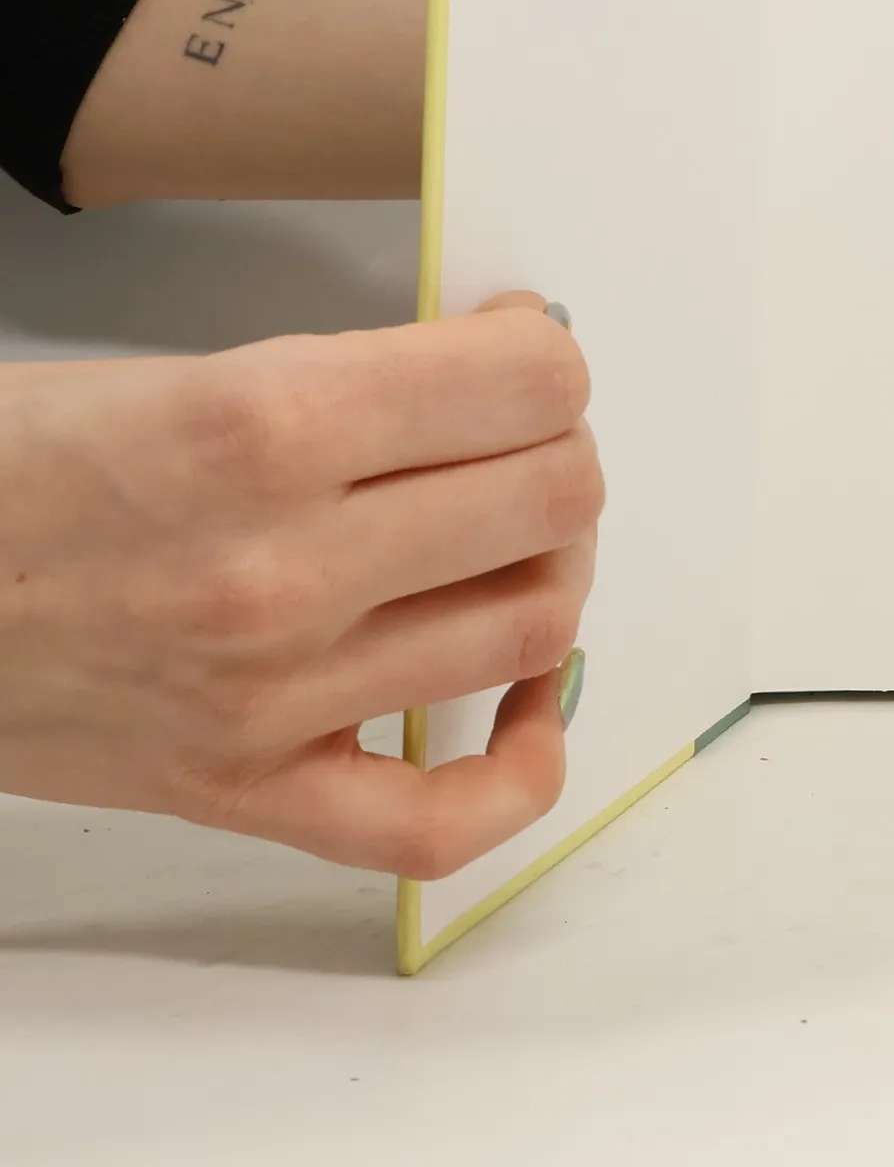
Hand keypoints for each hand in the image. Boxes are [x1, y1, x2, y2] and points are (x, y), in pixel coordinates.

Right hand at [0, 293, 601, 878]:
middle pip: (555, 500)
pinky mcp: (244, 787)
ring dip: (551, 571)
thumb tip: (510, 376)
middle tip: (524, 438)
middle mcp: (280, 566)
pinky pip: (439, 818)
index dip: (549, 356)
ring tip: (510, 540)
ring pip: (532, 628)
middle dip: (561, 450)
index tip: (526, 353)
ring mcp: (270, 694)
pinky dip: (517, 763)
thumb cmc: (19, 465)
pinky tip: (519, 696)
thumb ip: (361, 380)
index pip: (526, 385)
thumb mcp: (194, 372)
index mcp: (265, 425)